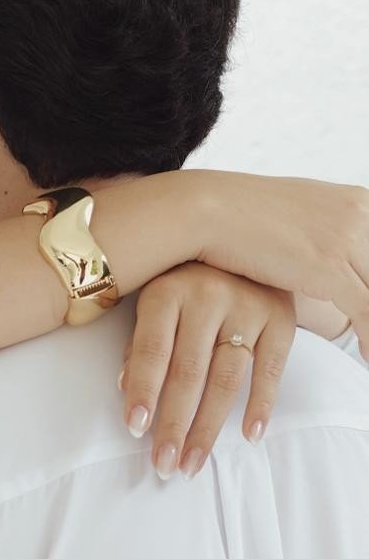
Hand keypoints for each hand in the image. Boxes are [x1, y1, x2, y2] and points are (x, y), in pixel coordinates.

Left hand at [119, 263, 296, 479]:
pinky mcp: (280, 317)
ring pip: (226, 379)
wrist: (241, 236)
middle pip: (189, 373)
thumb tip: (127, 390)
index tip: (136, 430)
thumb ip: (143, 342)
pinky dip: (261, 405)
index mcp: (168, 291)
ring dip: (209, 427)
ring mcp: (247, 307)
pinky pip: (271, 369)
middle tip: (164, 465)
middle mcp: (208, 296)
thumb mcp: (155, 298)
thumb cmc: (185, 278)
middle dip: (174, 425)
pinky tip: (249, 435)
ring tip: (193, 462)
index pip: (154, 351)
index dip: (144, 391)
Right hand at [193, 172, 368, 360]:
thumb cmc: (243, 218)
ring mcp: (346, 238)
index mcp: (358, 201)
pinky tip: (367, 357)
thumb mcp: (299, 217)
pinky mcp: (328, 266)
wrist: (206, 210)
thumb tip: (337, 259)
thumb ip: (327, 233)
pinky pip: (367, 311)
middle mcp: (359, 214)